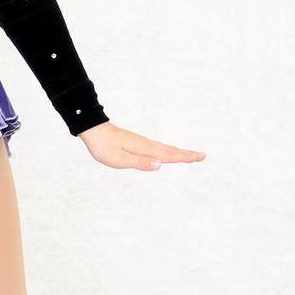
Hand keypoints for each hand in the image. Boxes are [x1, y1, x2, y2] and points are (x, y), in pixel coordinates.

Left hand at [77, 120, 205, 170]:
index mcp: (144, 149)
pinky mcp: (136, 143)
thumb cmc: (104, 146)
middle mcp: (146, 144)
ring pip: (163, 148)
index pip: (169, 155)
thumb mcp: (120, 159)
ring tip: (188, 155)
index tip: (200, 157)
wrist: (93, 129)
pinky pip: (156, 147)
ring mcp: (141, 143)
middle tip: (202, 156)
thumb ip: (140, 162)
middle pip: (170, 150)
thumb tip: (160, 165)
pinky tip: (164, 152)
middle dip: (186, 154)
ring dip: (177, 152)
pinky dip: (166, 150)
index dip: (185, 157)